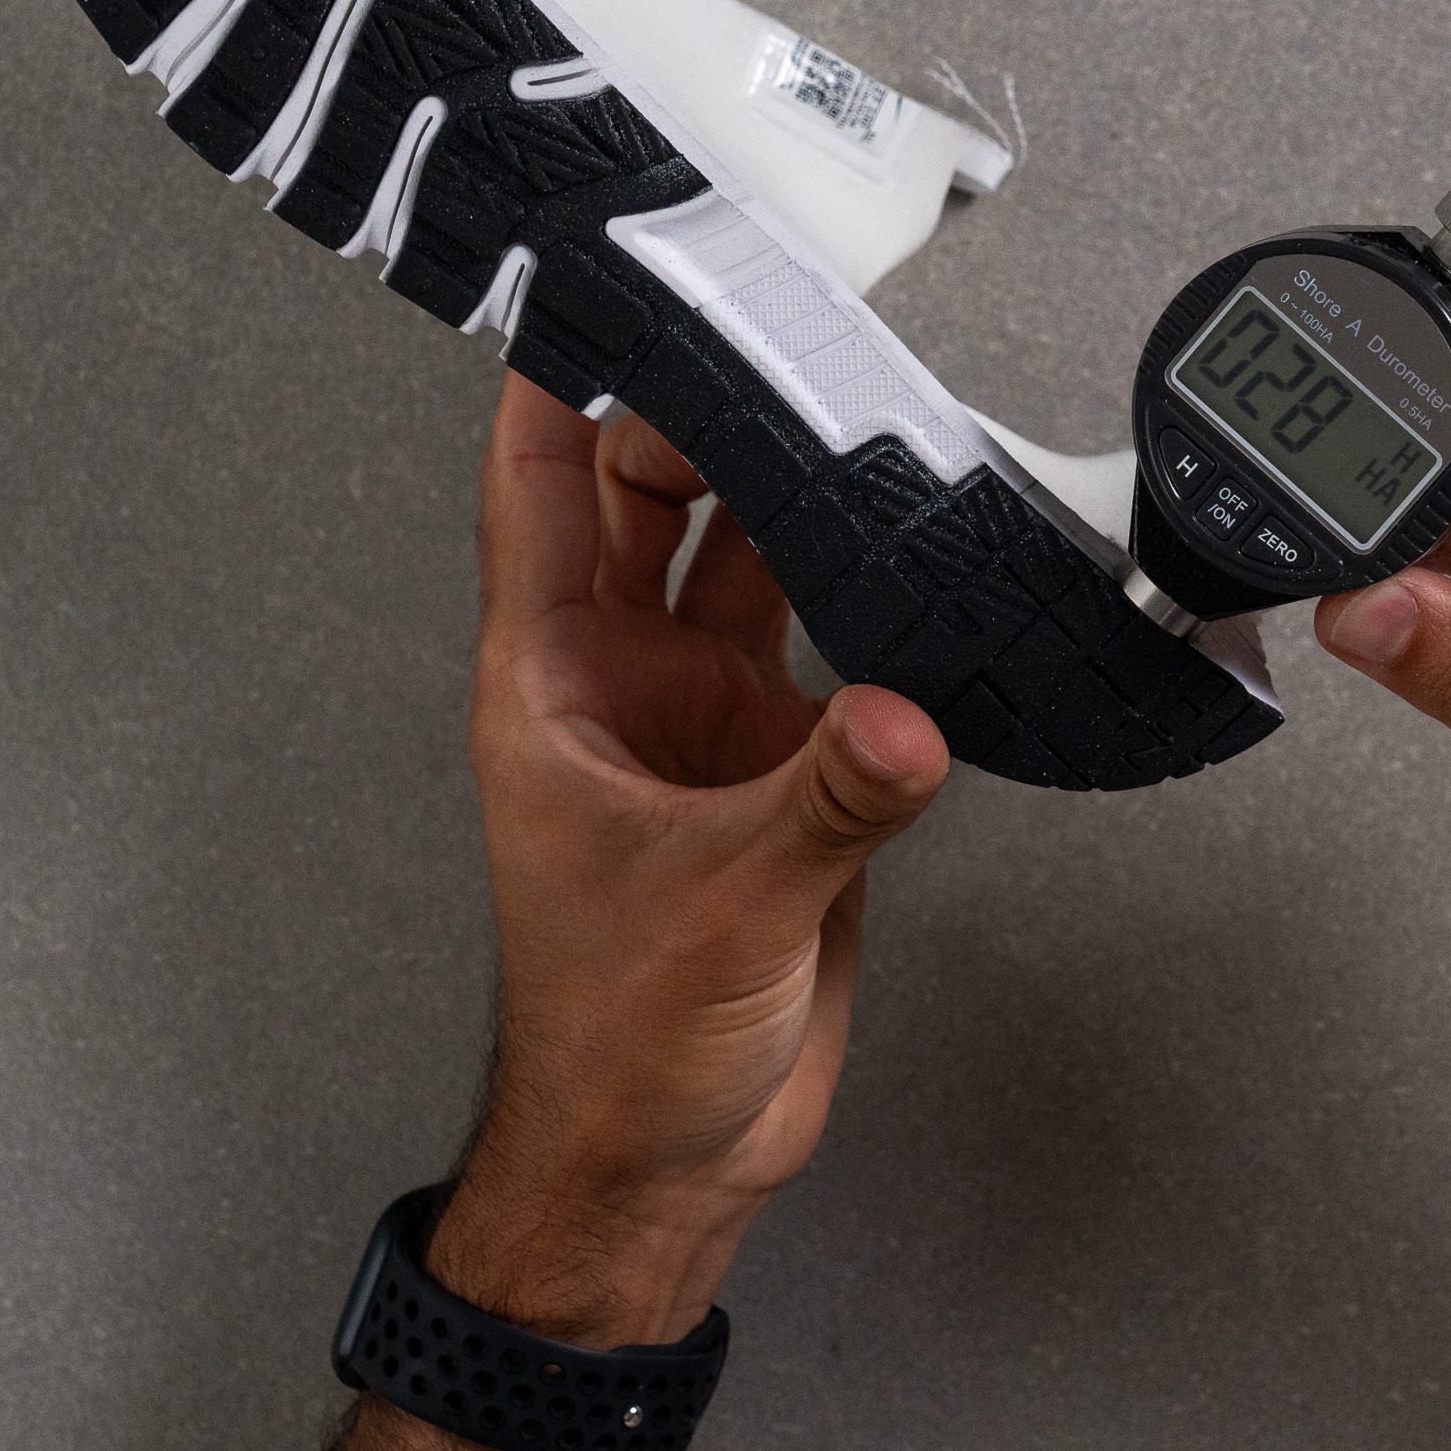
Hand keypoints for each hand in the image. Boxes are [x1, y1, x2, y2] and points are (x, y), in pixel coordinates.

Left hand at [429, 377, 949, 1345]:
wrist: (665, 1162)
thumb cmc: (613, 1048)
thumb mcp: (715, 912)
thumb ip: (821, 808)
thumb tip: (903, 721)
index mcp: (553, 688)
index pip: (535, 493)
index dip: (550, 384)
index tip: (589, 288)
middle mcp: (626, 686)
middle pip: (651, 497)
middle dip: (701, 410)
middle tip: (774, 333)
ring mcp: (708, 722)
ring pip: (746, 556)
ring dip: (792, 492)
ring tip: (857, 413)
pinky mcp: (786, 771)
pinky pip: (832, 647)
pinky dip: (870, 598)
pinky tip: (915, 558)